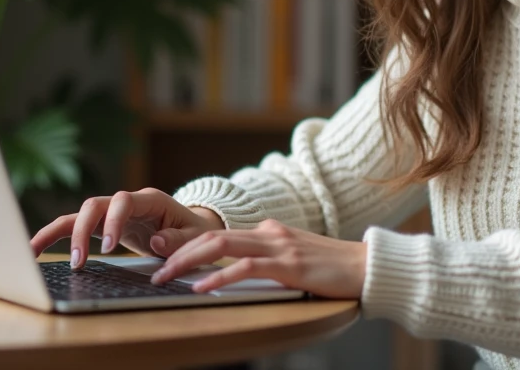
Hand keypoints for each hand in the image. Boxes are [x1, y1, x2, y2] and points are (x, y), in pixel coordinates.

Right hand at [29, 187, 224, 268]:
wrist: (191, 228)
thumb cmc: (194, 232)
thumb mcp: (196, 237)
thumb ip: (179, 240)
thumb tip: (157, 241)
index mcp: (150, 199)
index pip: (124, 201)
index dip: (113, 221)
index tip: (108, 248)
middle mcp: (126, 202)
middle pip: (95, 205)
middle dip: (83, 231)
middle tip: (80, 262)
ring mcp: (112, 213)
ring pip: (79, 214)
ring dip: (59, 232)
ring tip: (35, 252)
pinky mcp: (103, 226)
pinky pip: (75, 227)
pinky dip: (55, 235)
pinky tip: (35, 248)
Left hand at [149, 219, 367, 298]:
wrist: (367, 267)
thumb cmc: (332, 269)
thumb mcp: (293, 258)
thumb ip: (268, 259)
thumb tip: (239, 269)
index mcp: (268, 231)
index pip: (218, 232)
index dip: (186, 242)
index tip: (161, 252)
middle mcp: (269, 233)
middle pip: (212, 235)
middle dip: (177, 250)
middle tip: (152, 265)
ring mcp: (279, 246)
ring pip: (222, 245)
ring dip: (188, 262)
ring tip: (165, 276)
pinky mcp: (289, 264)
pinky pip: (246, 268)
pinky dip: (219, 276)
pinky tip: (202, 287)